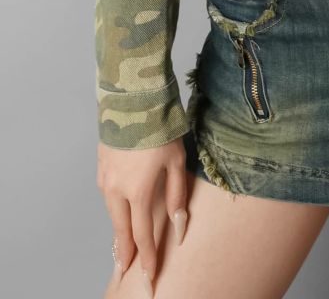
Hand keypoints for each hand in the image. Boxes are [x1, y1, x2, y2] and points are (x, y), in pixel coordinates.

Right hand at [97, 137, 188, 292]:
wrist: (133, 101)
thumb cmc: (160, 129)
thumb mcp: (177, 161)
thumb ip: (177, 194)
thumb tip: (179, 224)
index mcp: (138, 191)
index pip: (142, 234)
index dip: (146, 256)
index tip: (149, 275)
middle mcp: (117, 189)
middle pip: (121, 229)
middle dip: (125, 252)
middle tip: (126, 270)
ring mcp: (105, 178)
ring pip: (112, 212)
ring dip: (118, 230)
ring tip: (123, 247)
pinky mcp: (101, 166)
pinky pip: (108, 195)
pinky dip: (114, 209)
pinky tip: (118, 212)